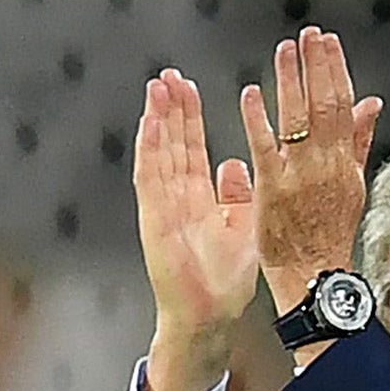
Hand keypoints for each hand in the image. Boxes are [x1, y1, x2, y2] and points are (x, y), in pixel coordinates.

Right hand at [134, 68, 257, 390]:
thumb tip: (235, 164)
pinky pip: (150, 178)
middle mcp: (177, 199)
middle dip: (171, 109)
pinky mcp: (155, 219)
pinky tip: (150, 124)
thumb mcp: (240, 227)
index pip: (191, 148)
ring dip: (157, 121)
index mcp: (198, 200)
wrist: (210, 315)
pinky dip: (150, 150)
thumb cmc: (224, 281)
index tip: (188, 87)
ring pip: (158, 154)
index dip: (189, 118)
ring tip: (157, 87)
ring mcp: (163, 207)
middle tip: (169, 75)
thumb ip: (237, 195)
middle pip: (172, 144)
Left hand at [239, 26, 383, 309]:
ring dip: (290, 82)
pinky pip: (266, 148)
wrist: (314, 276)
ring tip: (284, 51)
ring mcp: (300, 178)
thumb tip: (372, 104)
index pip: (344, 106)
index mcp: (346, 163)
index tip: (326, 42)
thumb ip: (360, 142)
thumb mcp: (353, 185)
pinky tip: (252, 94)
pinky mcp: (273, 191)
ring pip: (299, 121)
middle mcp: (327, 166)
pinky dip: (259, 120)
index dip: (335, 70)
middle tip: (307, 35)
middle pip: (325, 106)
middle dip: (316, 66)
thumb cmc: (329, 234)